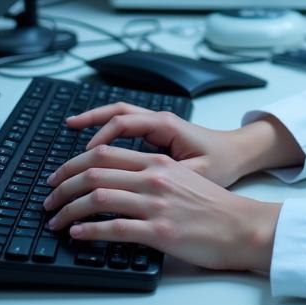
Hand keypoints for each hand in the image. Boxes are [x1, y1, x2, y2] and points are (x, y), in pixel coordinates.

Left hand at [43, 147, 279, 271]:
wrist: (241, 225)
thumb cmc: (214, 206)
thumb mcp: (183, 177)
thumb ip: (153, 174)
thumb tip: (120, 182)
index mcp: (158, 161)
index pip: (105, 153)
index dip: (73, 163)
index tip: (58, 176)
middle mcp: (154, 177)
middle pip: (95, 171)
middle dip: (63, 184)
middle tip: (48, 198)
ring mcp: (156, 203)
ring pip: (98, 197)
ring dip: (69, 209)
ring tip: (55, 219)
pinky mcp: (159, 230)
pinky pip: (114, 228)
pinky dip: (89, 230)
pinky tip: (77, 234)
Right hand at [60, 102, 258, 188]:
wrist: (239, 153)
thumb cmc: (222, 163)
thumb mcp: (198, 174)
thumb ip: (171, 179)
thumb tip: (145, 192)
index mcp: (167, 126)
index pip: (125, 122)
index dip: (102, 137)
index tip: (86, 156)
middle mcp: (159, 121)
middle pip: (117, 112)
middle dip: (90, 121)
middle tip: (66, 133)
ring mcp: (157, 125)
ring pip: (120, 115)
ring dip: (95, 120)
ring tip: (70, 127)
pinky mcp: (156, 134)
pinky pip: (126, 125)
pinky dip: (107, 128)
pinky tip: (92, 141)